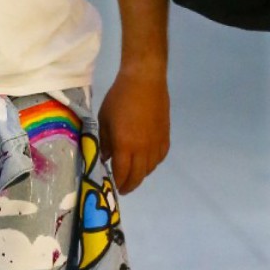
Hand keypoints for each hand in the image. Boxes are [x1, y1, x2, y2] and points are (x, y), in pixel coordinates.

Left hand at [98, 67, 169, 194]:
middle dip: (129, 185)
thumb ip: (104, 142)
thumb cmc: (119, 98)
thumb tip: (105, 157)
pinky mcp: (165, 137)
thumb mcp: (104, 119)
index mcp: (125, 146)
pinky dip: (152, 164)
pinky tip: (146, 162)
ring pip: (150, 168)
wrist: (144, 81)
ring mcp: (156, 144)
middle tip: (123, 188)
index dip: (118, 182)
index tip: (113, 187)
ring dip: (141, 175)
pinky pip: (160, 158)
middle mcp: (143, 149)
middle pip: (138, 176)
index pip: (122, 173)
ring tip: (133, 175)